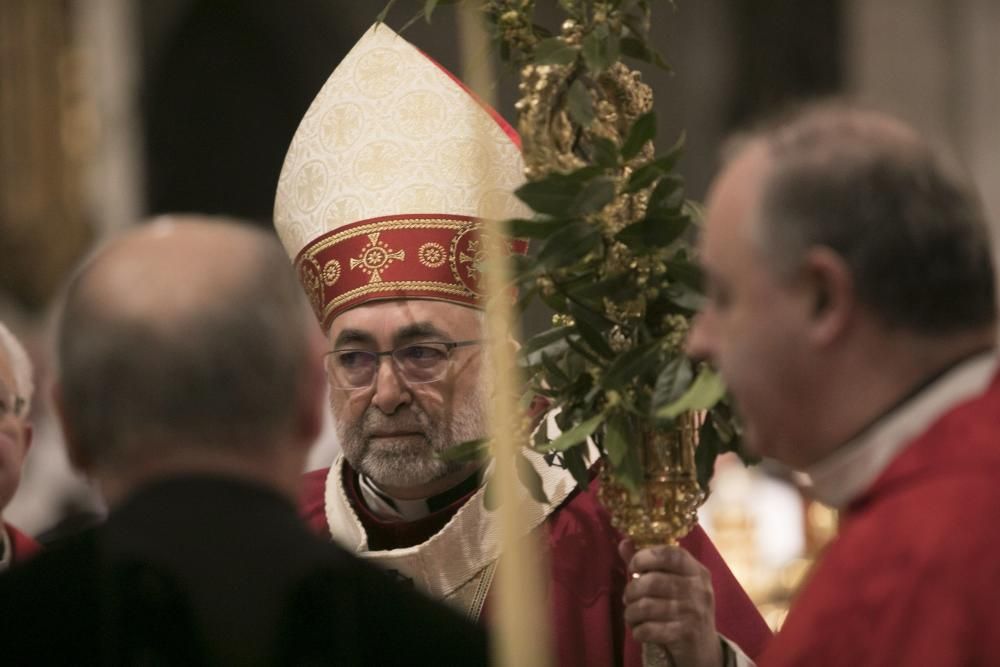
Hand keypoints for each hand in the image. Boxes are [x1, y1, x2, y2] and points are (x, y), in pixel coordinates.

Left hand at [620, 539, 722, 666]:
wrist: (704, 648)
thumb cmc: (683, 609)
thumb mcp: (673, 583)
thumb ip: (649, 563)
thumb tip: (625, 543)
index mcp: (696, 571)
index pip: (670, 553)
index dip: (645, 557)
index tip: (633, 567)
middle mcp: (699, 589)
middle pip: (653, 581)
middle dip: (631, 590)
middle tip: (627, 597)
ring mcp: (694, 612)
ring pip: (647, 606)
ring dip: (631, 612)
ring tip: (631, 614)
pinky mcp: (687, 634)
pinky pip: (650, 629)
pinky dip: (638, 630)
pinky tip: (639, 630)